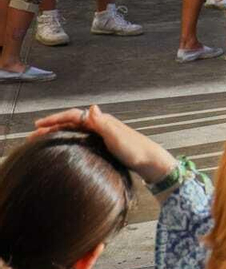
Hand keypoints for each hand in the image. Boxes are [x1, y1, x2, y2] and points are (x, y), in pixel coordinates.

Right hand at [33, 105, 176, 184]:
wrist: (150, 161)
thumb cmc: (134, 150)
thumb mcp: (117, 137)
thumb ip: (103, 123)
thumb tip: (91, 107)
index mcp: (101, 121)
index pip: (73, 115)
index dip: (54, 119)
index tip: (38, 125)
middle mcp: (100, 124)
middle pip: (71, 122)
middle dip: (51, 126)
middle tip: (33, 135)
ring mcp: (101, 133)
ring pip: (74, 129)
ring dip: (58, 132)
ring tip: (41, 140)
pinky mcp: (103, 143)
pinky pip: (80, 137)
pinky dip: (67, 139)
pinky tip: (62, 146)